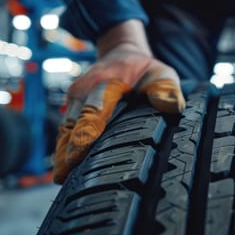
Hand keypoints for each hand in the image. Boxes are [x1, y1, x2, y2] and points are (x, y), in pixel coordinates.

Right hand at [53, 21, 184, 183]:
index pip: (95, 108)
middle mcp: (83, 92)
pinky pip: (65, 133)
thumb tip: (172, 106)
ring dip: (62, 153)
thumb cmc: (143, 69)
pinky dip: (63, 150)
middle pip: (73, 123)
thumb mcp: (161, 73)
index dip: (88, 129)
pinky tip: (65, 173)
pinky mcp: (71, 111)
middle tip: (66, 174)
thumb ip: (166, 89)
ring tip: (62, 179)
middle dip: (69, 148)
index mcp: (104, 81)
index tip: (82, 148)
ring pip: (64, 130)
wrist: (122, 55)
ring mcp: (74, 102)